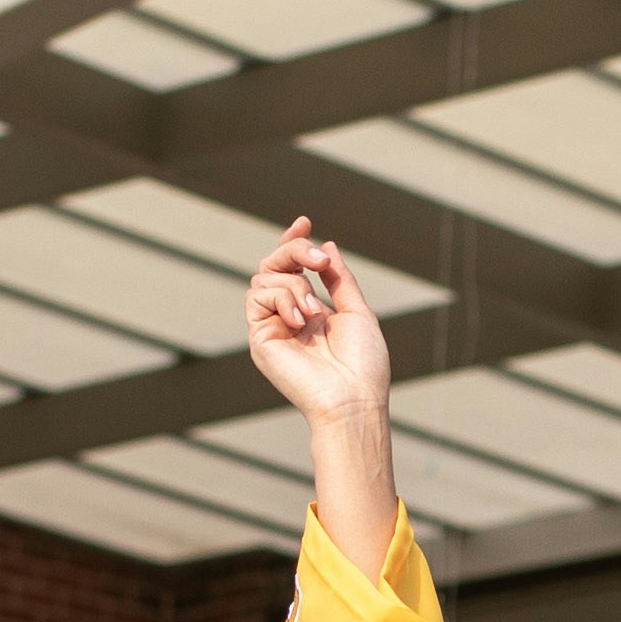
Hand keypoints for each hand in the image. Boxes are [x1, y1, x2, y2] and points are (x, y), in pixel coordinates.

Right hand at [245, 216, 389, 423]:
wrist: (353, 399)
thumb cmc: (362, 364)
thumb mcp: (356, 311)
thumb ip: (339, 279)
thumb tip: (327, 246)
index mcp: (310, 311)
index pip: (292, 268)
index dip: (294, 242)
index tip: (305, 222)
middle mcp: (287, 316)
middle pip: (273, 264)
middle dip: (294, 251)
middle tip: (319, 261)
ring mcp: (272, 327)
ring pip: (264, 277)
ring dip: (295, 284)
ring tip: (316, 311)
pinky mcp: (260, 338)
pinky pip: (257, 297)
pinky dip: (282, 298)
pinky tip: (301, 320)